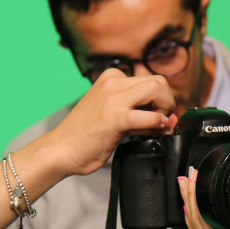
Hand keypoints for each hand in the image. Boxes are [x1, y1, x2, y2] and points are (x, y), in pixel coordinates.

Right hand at [46, 70, 176, 176]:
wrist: (60, 150)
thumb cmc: (86, 136)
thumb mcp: (112, 114)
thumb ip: (138, 111)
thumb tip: (168, 117)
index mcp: (111, 78)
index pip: (151, 79)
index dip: (162, 99)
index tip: (159, 116)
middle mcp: (112, 83)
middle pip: (158, 81)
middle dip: (167, 102)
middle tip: (161, 122)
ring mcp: (112, 99)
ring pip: (157, 89)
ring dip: (165, 110)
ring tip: (156, 127)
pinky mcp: (113, 118)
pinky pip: (147, 115)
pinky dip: (157, 123)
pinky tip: (154, 130)